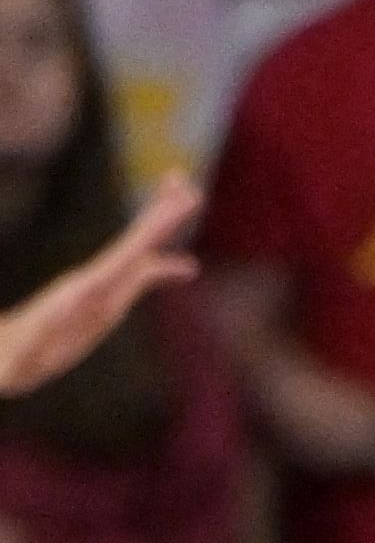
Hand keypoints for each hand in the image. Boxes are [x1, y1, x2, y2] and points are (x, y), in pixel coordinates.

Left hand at [0, 173, 197, 395]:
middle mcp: (94, 282)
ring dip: (162, 228)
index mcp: (84, 289)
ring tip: (188, 201)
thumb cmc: (12, 360)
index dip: (153, 229)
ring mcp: (99, 290)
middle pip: (134, 242)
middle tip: (184, 182)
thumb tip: (68, 301)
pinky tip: (189, 269)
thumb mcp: (26, 353)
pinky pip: (140, 279)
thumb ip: (43, 331)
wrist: (1, 358)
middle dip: (160, 214)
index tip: (176, 204)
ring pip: (138, 253)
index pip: (127, 252)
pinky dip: (166, 270)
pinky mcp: (102, 302)